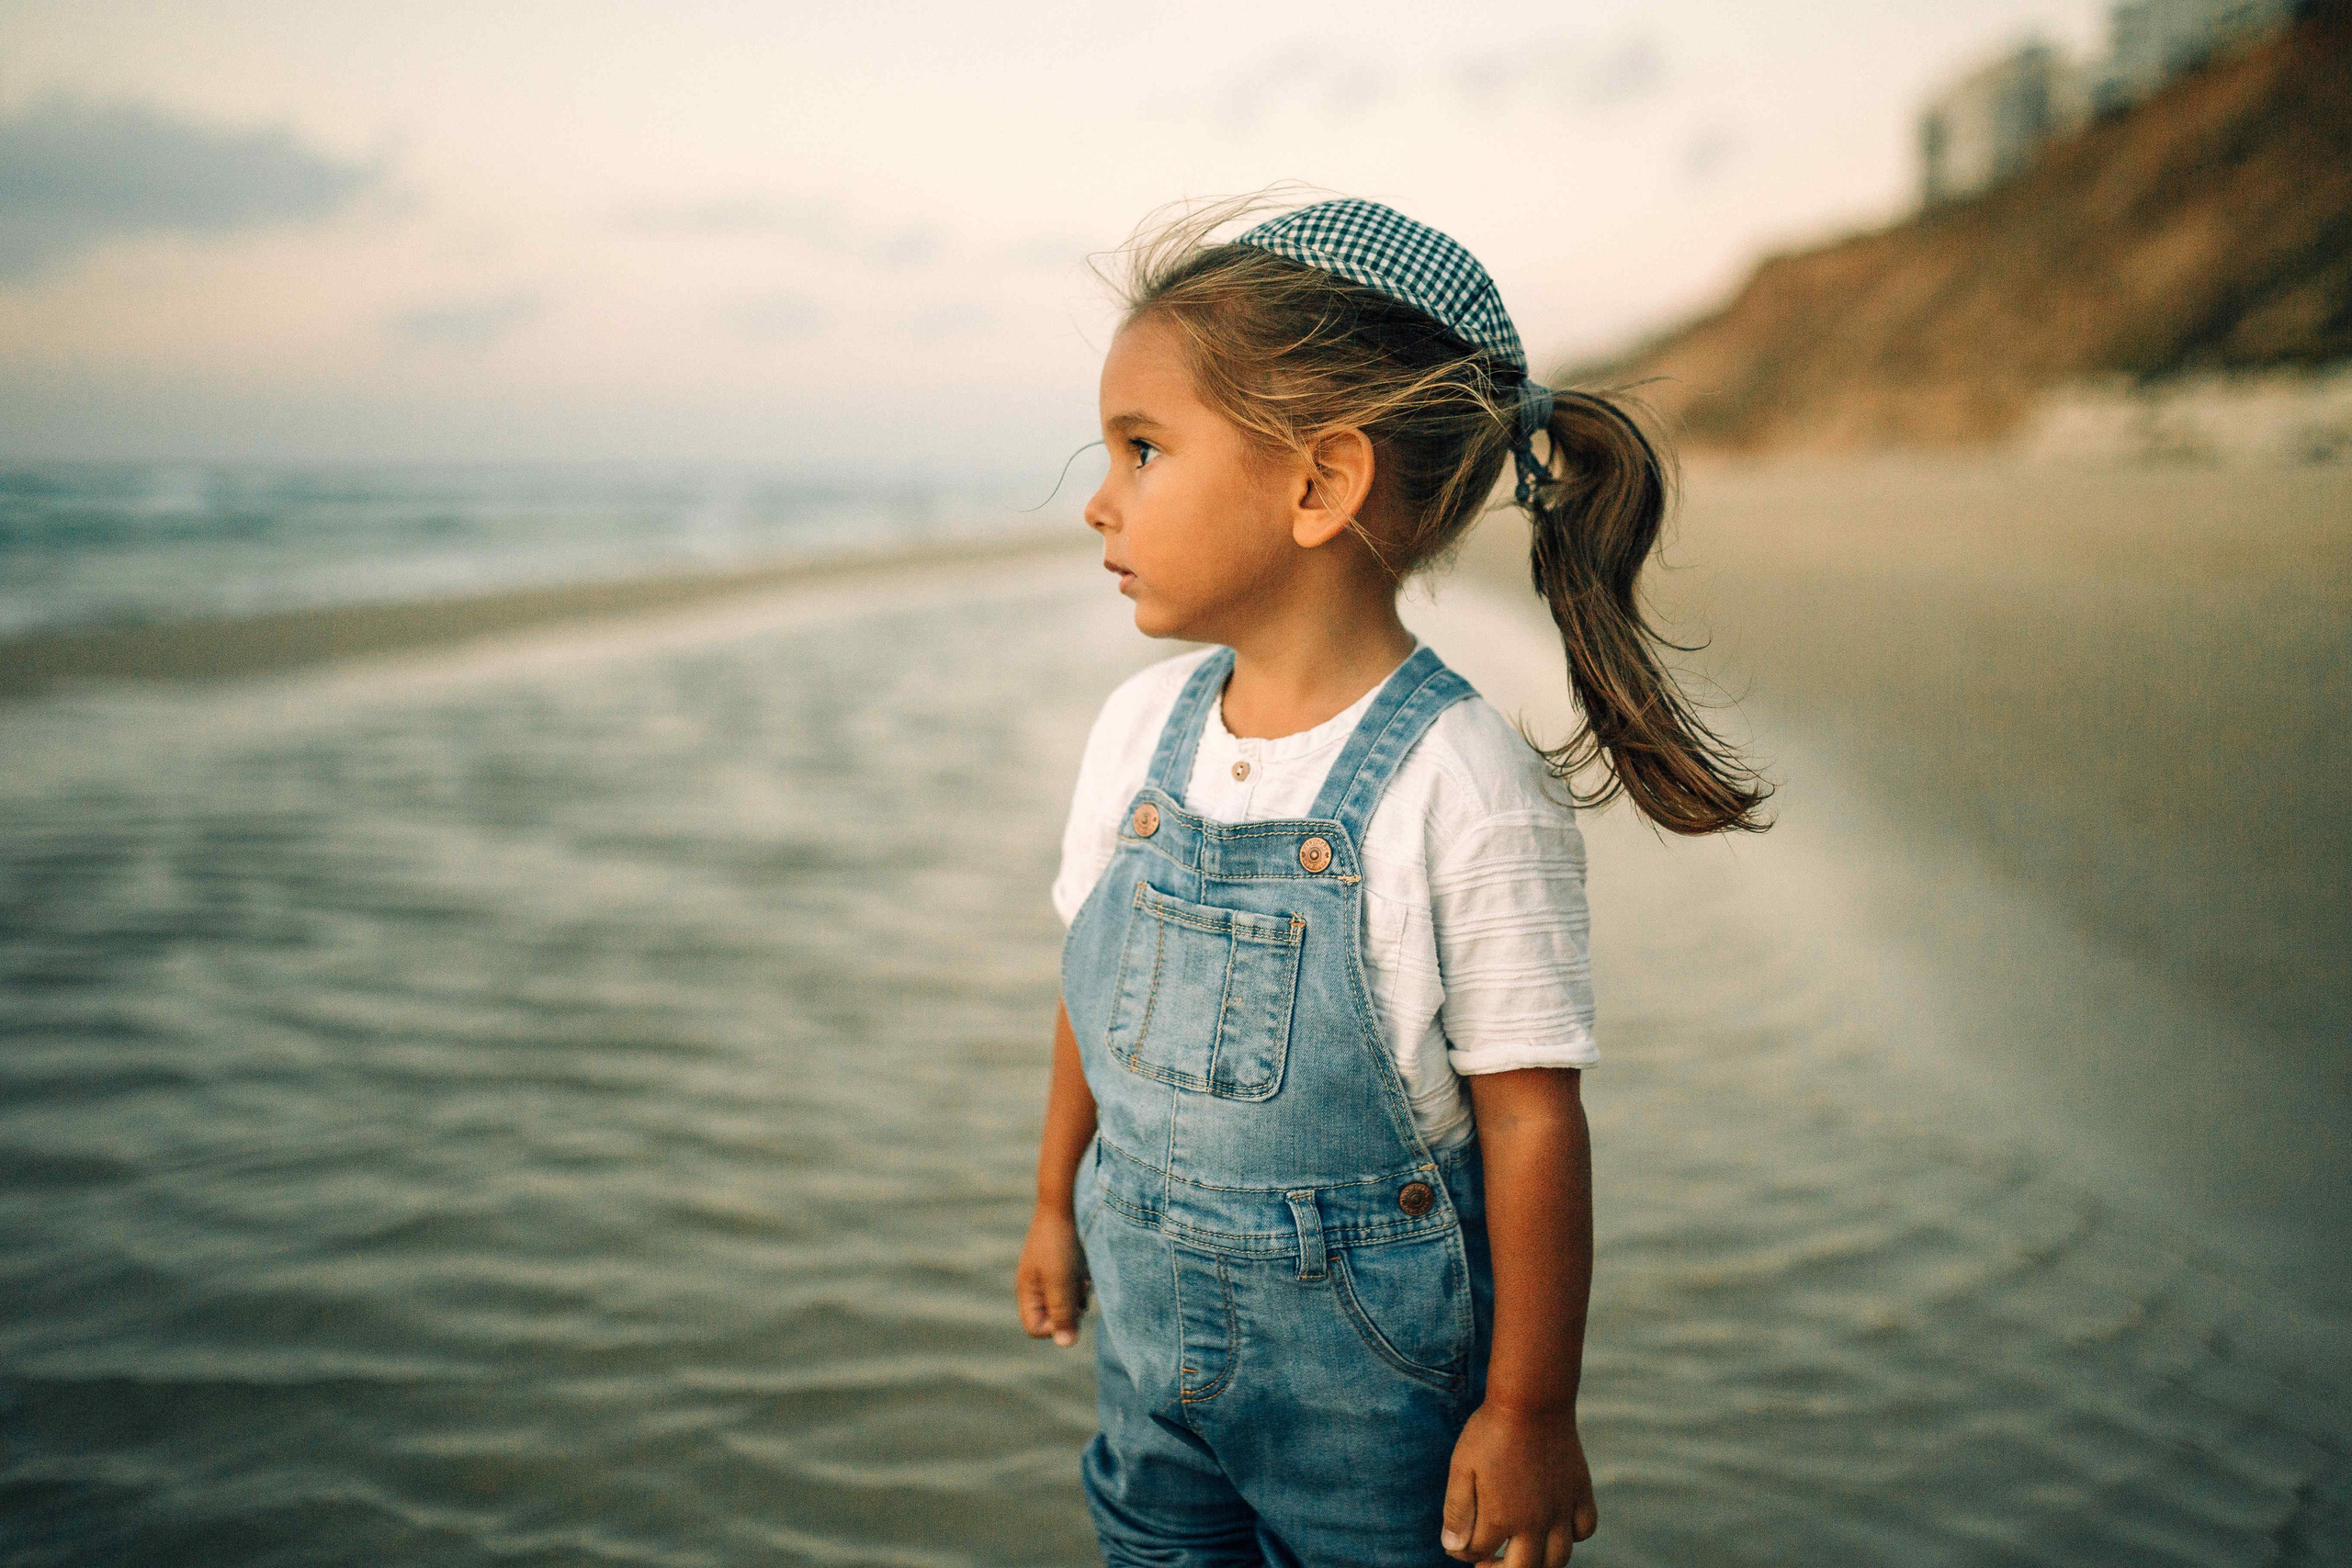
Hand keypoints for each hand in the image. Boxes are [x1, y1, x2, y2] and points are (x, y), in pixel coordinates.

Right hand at [1015, 1205, 1089, 1346]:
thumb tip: (1067, 1344)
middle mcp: (1039, 1286)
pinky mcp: (1071, 1266)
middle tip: (1078, 1289)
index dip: (1054, 1326)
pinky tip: (1089, 1267)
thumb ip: (1062, 1312)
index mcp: (1028, 1290)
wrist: (1069, 1201)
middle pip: (1056, 1319)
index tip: (1069, 1308)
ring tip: (1084, 1275)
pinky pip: (1080, 1287)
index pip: (1036, 1329)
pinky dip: (1087, 1282)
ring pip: (1071, 1304)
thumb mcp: (1060, 1279)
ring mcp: (1055, 1275)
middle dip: (1071, 1310)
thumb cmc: (1060, 1241)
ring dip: (1081, 1296)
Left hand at [1440, 1401, 1596, 1564]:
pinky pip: (1584, 1529)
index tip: (1458, 1541)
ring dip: (1538, 1563)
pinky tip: (1556, 1526)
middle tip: (1489, 1561)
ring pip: (1558, 1559)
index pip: (1479, 1553)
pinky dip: (1572, 1536)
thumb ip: (1457, 1511)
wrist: (1532, 1399)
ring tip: (1522, 1551)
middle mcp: (1536, 1521)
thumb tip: (1454, 1549)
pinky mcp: (1580, 1491)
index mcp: (1501, 1517)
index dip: (1463, 1551)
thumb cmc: (1490, 1431)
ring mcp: (1562, 1508)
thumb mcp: (1461, 1467)